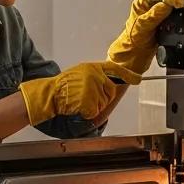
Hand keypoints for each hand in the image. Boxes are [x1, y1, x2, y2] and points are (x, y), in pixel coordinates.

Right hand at [19, 61, 139, 125]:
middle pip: (111, 92)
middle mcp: (95, 75)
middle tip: (84, 100)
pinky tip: (76, 109)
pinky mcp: (90, 100)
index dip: (127, 74)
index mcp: (92, 68)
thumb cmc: (59, 89)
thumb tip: (109, 84)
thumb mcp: (78, 75)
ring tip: (77, 103)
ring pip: (103, 105)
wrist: (47, 96)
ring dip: (93, 109)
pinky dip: (87, 116)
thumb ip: (94, 78)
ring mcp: (93, 87)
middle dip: (103, 100)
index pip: (114, 69)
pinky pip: (95, 113)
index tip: (136, 79)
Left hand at [107, 0, 183, 74]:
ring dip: (174, 7)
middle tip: (180, 5)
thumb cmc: (133, 40)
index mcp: (140, 3)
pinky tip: (176, 17)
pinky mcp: (161, 21)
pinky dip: (174, 16)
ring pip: (167, 5)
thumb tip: (166, 5)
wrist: (134, 54)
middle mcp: (147, 6)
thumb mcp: (143, 26)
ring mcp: (155, 13)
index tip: (177, 4)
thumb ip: (155, 15)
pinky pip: (170, 15)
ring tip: (179, 9)